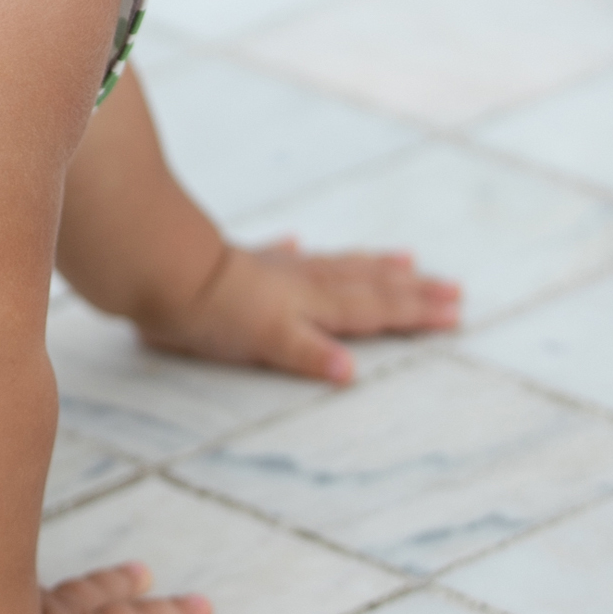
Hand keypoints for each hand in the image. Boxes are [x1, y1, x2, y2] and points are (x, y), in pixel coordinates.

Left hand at [137, 238, 460, 382]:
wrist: (156, 272)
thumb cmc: (208, 314)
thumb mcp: (264, 340)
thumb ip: (307, 353)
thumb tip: (351, 372)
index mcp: (309, 305)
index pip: (373, 309)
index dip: (414, 311)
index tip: (456, 310)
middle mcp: (298, 283)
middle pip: (365, 283)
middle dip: (410, 289)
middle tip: (453, 286)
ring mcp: (270, 270)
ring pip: (332, 265)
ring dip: (369, 265)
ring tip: (402, 257)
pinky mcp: (237, 264)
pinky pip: (275, 255)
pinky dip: (291, 251)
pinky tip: (295, 241)